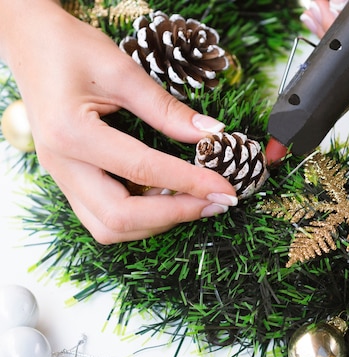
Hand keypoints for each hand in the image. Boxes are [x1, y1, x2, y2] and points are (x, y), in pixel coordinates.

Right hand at [0, 0, 237, 243]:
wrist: (28, 43)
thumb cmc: (69, 48)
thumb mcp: (122, 71)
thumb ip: (167, 109)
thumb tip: (212, 134)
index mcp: (71, 133)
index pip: (143, 170)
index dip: (190, 183)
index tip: (226, 190)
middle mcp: (61, 165)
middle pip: (119, 218)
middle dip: (174, 215)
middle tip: (214, 203)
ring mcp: (62, 177)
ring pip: (108, 228)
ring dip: (156, 223)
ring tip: (193, 201)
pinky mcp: (69, 180)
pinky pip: (102, 217)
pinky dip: (139, 218)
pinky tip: (165, 197)